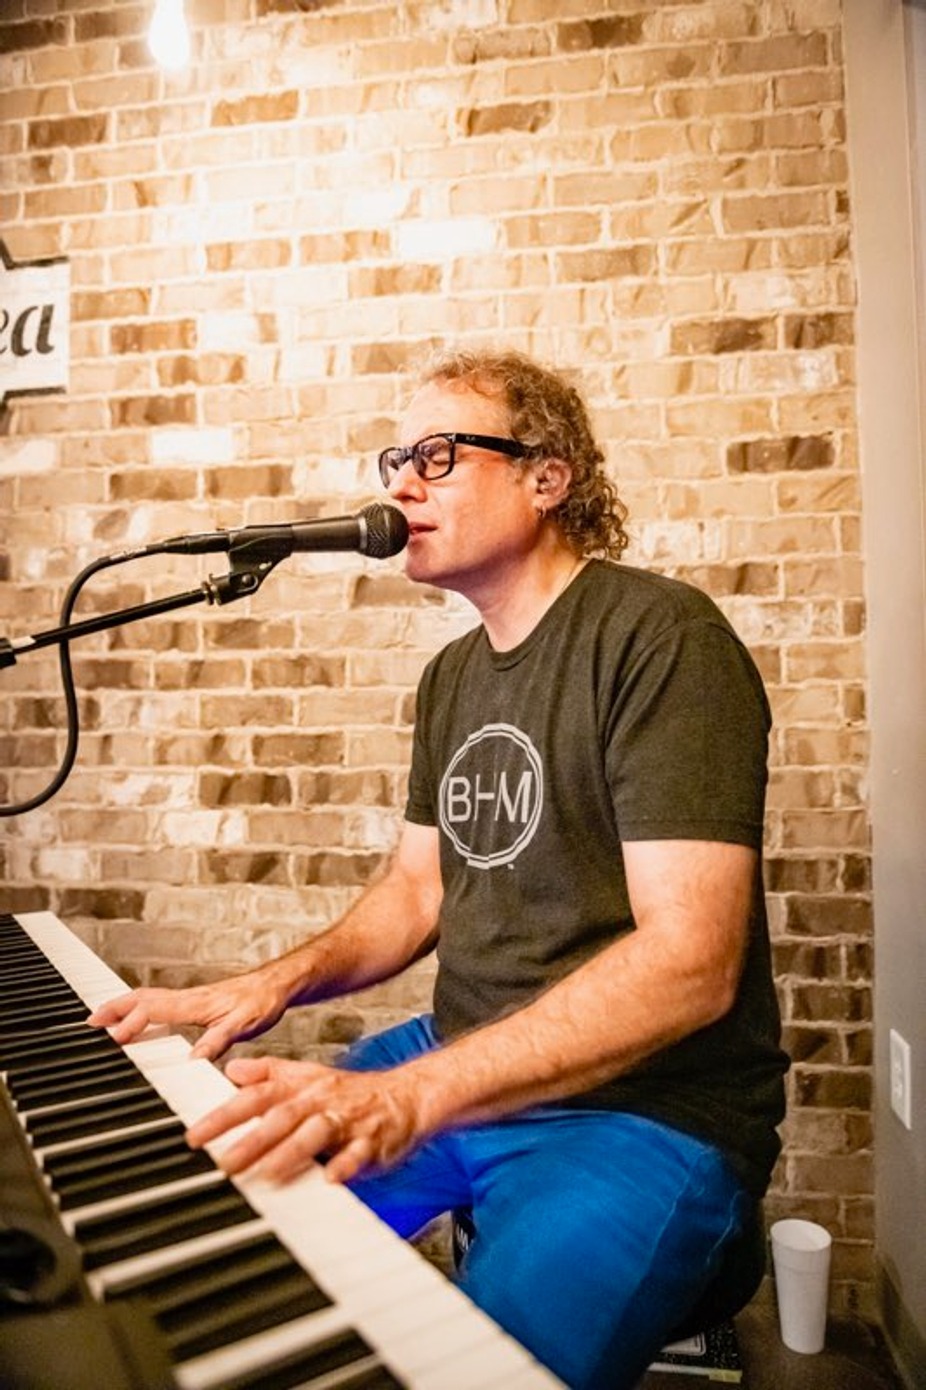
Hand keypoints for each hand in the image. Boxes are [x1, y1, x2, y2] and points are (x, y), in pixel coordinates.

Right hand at [86, 971, 288, 1059]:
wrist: (278, 984)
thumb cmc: (263, 1002)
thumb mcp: (244, 1024)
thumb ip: (218, 1041)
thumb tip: (193, 1060)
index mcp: (195, 1003)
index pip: (154, 1010)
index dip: (133, 1022)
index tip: (115, 1038)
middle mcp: (188, 998)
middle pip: (142, 998)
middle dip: (114, 1008)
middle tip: (89, 1021)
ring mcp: (190, 998)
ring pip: (148, 998)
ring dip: (123, 1006)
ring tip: (102, 1019)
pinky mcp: (195, 1002)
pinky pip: (159, 1002)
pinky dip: (139, 1008)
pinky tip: (136, 1018)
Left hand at [185, 1057, 421, 1185]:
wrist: (406, 1096)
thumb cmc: (350, 1092)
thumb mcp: (308, 1076)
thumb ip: (269, 1075)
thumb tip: (231, 1070)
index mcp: (302, 1087)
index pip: (257, 1097)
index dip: (225, 1114)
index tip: (195, 1136)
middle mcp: (321, 1100)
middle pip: (282, 1116)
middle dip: (252, 1139)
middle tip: (224, 1163)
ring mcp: (347, 1120)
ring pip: (317, 1132)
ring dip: (291, 1152)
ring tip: (266, 1174)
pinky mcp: (372, 1142)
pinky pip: (359, 1152)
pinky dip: (345, 1164)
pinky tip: (331, 1178)